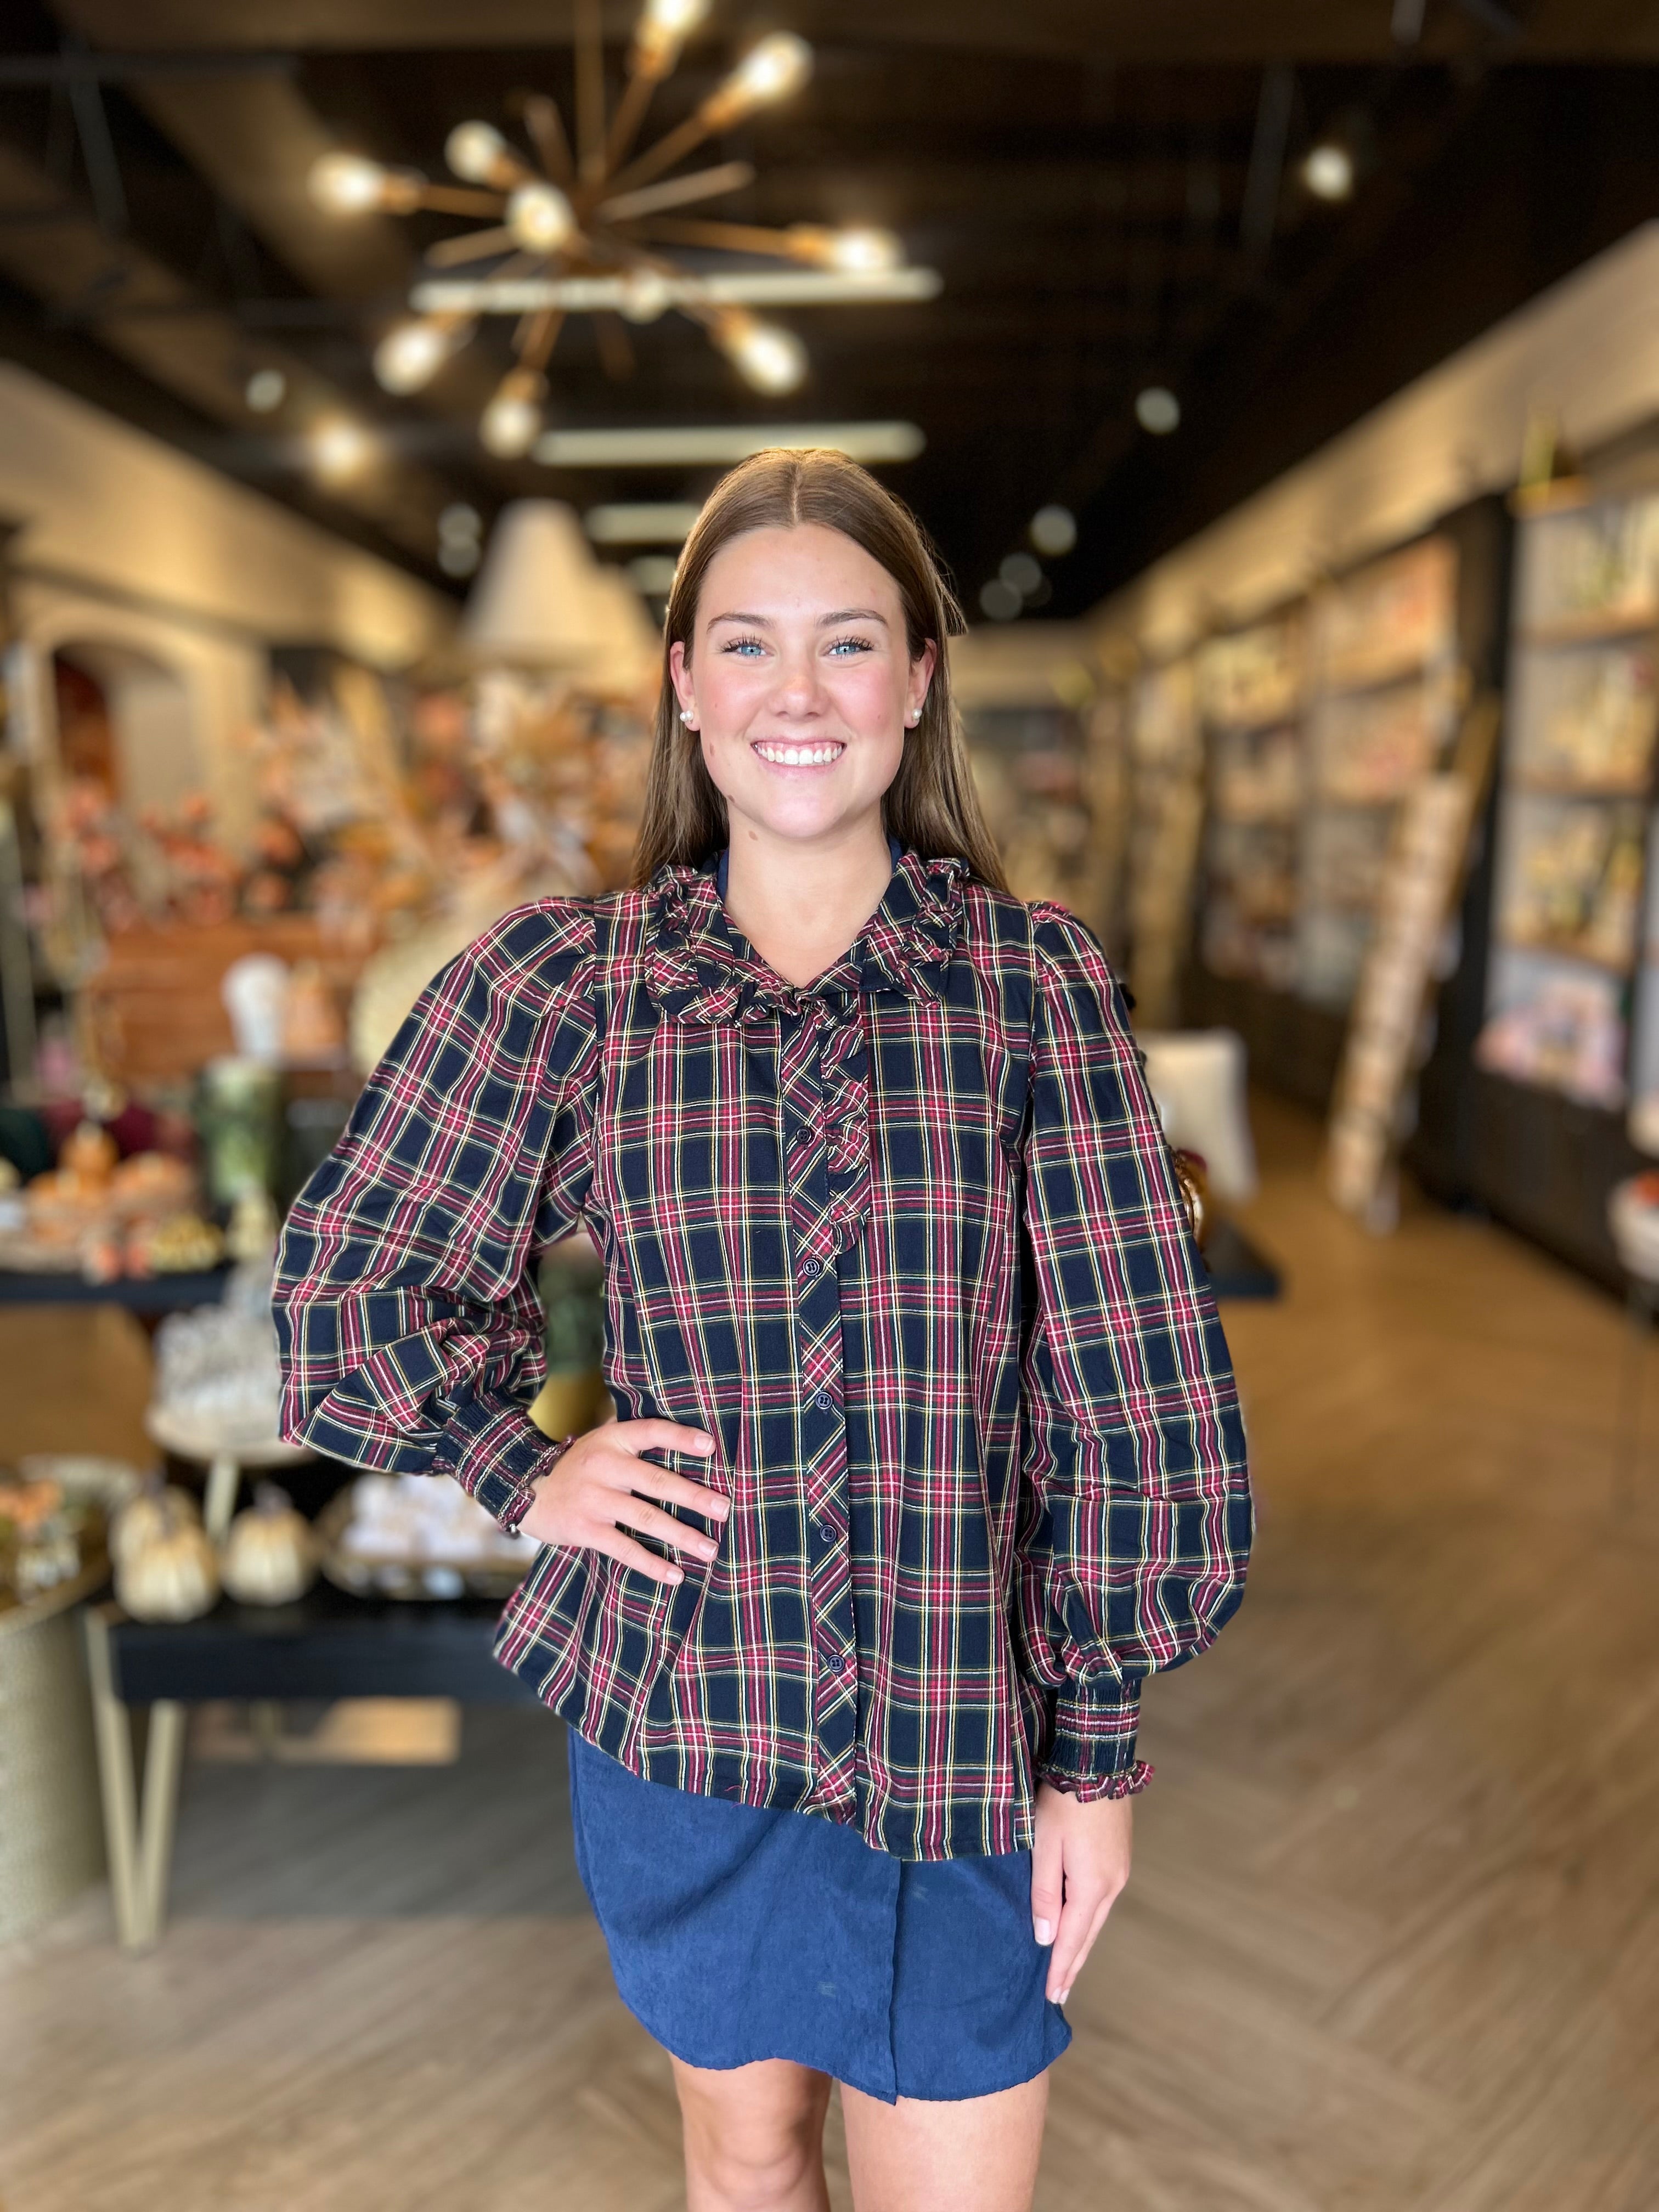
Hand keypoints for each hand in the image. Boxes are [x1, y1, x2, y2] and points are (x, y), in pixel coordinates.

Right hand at [517, 1418, 726, 1585]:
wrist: (528, 1491)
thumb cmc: (580, 1467)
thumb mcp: (603, 1444)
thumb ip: (636, 1444)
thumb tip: (694, 1444)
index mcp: (613, 1440)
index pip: (652, 1431)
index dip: (681, 1438)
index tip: (712, 1447)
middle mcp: (605, 1466)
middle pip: (657, 1481)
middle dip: (694, 1496)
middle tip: (725, 1509)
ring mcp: (595, 1499)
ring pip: (646, 1518)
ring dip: (681, 1536)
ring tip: (709, 1550)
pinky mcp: (586, 1529)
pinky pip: (624, 1548)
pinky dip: (651, 1564)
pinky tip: (675, 1574)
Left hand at [1030, 1782, 1132, 2004]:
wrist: (1097, 1762)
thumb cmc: (1063, 1802)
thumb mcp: (1044, 1845)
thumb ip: (1044, 1893)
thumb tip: (1046, 1938)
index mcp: (1091, 1887)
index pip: (1072, 1939)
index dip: (1060, 1969)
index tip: (1052, 1997)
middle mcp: (1112, 1885)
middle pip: (1088, 1934)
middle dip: (1072, 1965)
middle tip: (1059, 1993)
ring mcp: (1120, 1871)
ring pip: (1097, 1917)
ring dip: (1081, 1943)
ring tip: (1067, 1966)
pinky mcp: (1120, 1857)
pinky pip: (1102, 1900)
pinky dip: (1088, 1919)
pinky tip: (1079, 1923)